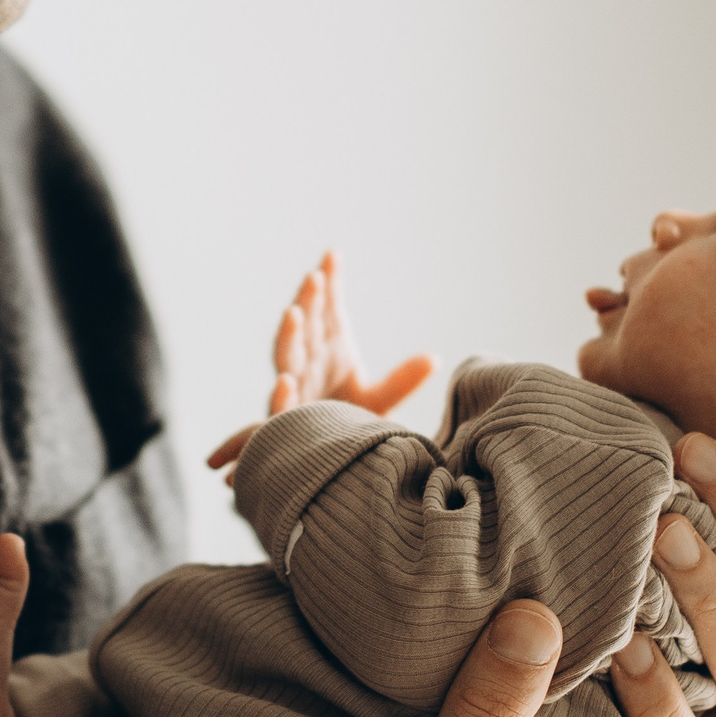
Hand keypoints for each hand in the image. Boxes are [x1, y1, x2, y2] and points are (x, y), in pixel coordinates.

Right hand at [208, 252, 434, 479]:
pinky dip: (281, 395)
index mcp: (330, 349)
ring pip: (286, 356)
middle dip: (308, 301)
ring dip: (288, 335)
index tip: (333, 255)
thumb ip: (402, 380)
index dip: (329, 284)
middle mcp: (308, 363)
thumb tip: (435, 358)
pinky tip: (285, 382)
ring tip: (294, 313)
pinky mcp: (285, 420)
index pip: (328, 310)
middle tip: (315, 276)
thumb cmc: (346, 420)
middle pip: (306, 326)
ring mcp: (295, 388)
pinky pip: (279, 407)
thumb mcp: (378, 399)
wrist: (323, 461)